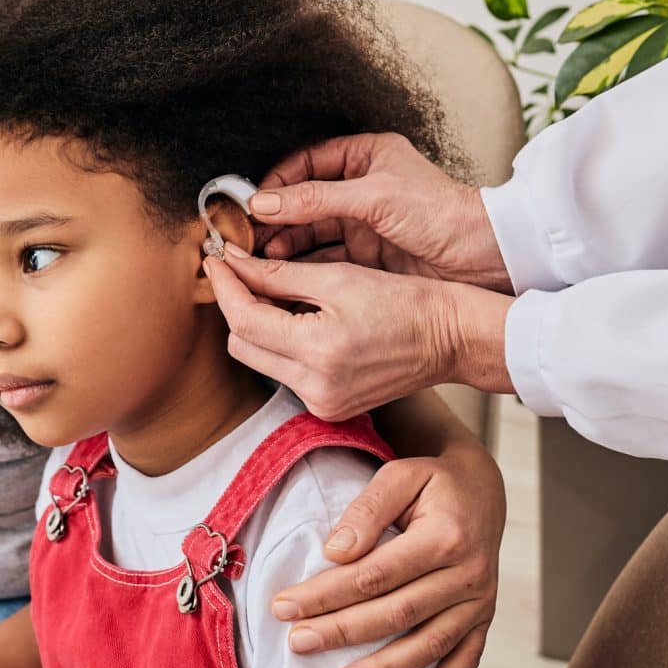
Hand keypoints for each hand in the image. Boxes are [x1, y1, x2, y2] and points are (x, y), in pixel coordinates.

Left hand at [205, 249, 513, 417]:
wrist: (450, 338)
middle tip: (239, 270)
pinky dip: (279, 345)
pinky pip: (284, 373)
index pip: (244, 320)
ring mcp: (321, 404)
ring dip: (255, 325)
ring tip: (268, 290)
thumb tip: (232, 262)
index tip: (216, 259)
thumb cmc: (404, 302)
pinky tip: (293, 318)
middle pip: (242, 345)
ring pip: (259, 360)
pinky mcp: (328, 408)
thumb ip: (277, 274)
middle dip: (236, 306)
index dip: (225, 286)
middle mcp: (315, 388)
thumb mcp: (338, 278)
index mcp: (318, 353)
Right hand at [254, 133, 511, 293]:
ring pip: (311, 232)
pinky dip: (305, 265)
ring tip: (265, 258)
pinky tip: (285, 274)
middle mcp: (361, 188)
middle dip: (276, 218)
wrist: (486, 257)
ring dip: (286, 244)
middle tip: (250, 237)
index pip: (306, 163)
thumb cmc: (441, 212)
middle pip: (303, 200)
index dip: (278, 181)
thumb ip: (315, 200)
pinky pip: (326, 257)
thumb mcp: (373, 198)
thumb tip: (263, 203)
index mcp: (366, 157)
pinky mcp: (368, 256)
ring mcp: (364, 223)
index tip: (254, 202)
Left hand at [273, 441, 504, 667]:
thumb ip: (367, 510)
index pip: (375, 574)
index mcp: (444, 536)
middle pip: (396, 612)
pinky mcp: (485, 617)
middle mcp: (467, 574)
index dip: (327, 593)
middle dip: (342, 632)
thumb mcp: (399, 476)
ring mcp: (480, 600)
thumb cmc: (431, 481)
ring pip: (428, 643)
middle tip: (297, 643)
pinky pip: (467, 658)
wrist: (482, 490)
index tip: (284, 605)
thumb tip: (336, 551)